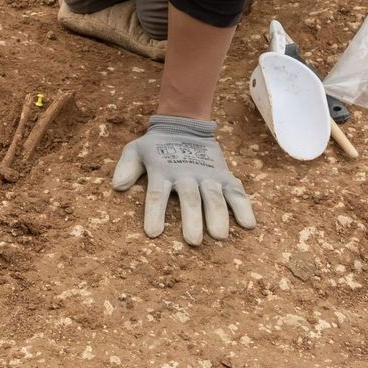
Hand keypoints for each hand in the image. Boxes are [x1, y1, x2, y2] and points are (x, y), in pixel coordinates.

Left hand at [112, 115, 255, 245]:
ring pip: (213, 196)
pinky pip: (237, 192)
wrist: (184, 126)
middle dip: (191, 219)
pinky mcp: (225, 176)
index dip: (154, 213)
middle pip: (189, 198)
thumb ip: (126, 167)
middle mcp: (186, 174)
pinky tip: (249, 225)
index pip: (156, 194)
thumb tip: (117, 186)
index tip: (153, 233)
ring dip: (217, 215)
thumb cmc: (156, 147)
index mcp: (162, 171)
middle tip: (193, 241)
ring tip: (219, 235)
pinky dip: (243, 207)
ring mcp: (208, 175)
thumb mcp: (135, 150)